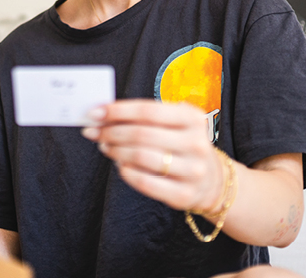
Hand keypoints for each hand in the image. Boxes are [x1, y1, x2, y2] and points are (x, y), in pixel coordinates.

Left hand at [81, 99, 224, 212]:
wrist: (211, 180)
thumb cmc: (181, 144)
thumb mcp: (173, 123)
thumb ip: (142, 117)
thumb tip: (102, 115)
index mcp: (192, 117)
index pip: (148, 111)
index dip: (118, 111)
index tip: (95, 112)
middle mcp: (196, 143)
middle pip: (141, 134)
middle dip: (111, 132)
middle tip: (94, 132)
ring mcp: (193, 170)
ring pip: (141, 157)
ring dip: (115, 151)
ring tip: (105, 147)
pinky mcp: (184, 194)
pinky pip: (145, 182)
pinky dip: (126, 172)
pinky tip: (120, 165)